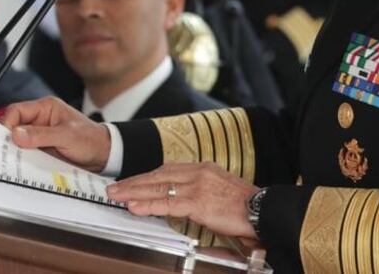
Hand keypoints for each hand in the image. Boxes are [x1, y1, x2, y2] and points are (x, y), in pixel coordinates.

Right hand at [0, 96, 110, 172]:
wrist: (103, 156)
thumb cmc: (91, 139)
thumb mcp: (67, 136)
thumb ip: (42, 135)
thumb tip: (17, 134)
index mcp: (45, 108)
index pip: (16, 111)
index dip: (7, 123)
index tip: (6, 139)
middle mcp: (39, 121)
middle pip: (13, 127)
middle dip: (7, 140)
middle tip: (3, 153)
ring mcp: (39, 137)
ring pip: (17, 143)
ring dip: (14, 153)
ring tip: (11, 163)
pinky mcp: (40, 151)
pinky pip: (25, 155)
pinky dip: (22, 162)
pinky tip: (21, 168)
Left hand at [107, 162, 257, 239]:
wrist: (262, 209)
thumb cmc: (244, 206)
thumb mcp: (219, 190)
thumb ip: (199, 192)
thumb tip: (179, 201)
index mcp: (203, 168)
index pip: (167, 169)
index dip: (147, 176)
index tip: (132, 181)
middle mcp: (198, 172)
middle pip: (158, 175)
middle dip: (135, 182)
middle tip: (115, 187)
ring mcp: (197, 186)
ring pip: (158, 187)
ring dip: (134, 192)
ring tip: (117, 196)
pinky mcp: (198, 202)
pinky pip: (166, 203)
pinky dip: (148, 205)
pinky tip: (135, 207)